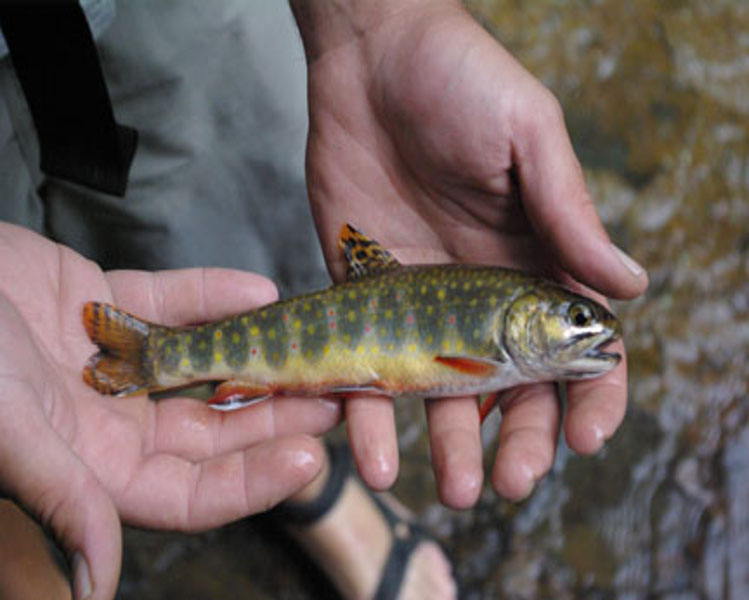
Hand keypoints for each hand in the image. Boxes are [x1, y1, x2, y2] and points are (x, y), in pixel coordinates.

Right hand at [0, 224, 340, 599]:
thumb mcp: (6, 428)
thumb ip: (59, 496)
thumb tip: (94, 586)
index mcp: (92, 465)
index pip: (191, 492)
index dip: (252, 481)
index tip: (310, 458)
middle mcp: (110, 420)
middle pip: (213, 430)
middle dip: (275, 416)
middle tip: (335, 397)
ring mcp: (114, 362)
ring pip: (203, 368)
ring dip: (258, 358)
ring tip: (313, 348)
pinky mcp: (107, 302)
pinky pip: (173, 302)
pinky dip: (213, 296)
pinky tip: (259, 292)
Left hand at [291, 1, 646, 505]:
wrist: (370, 61)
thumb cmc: (461, 82)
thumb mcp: (529, 138)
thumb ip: (570, 215)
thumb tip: (629, 288)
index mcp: (535, 262)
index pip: (578, 346)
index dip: (592, 395)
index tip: (588, 438)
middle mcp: (483, 295)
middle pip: (512, 387)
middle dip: (519, 440)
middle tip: (509, 483)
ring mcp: (423, 303)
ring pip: (444, 395)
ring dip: (452, 447)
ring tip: (455, 489)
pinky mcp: (365, 298)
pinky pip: (370, 367)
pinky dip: (373, 414)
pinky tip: (379, 451)